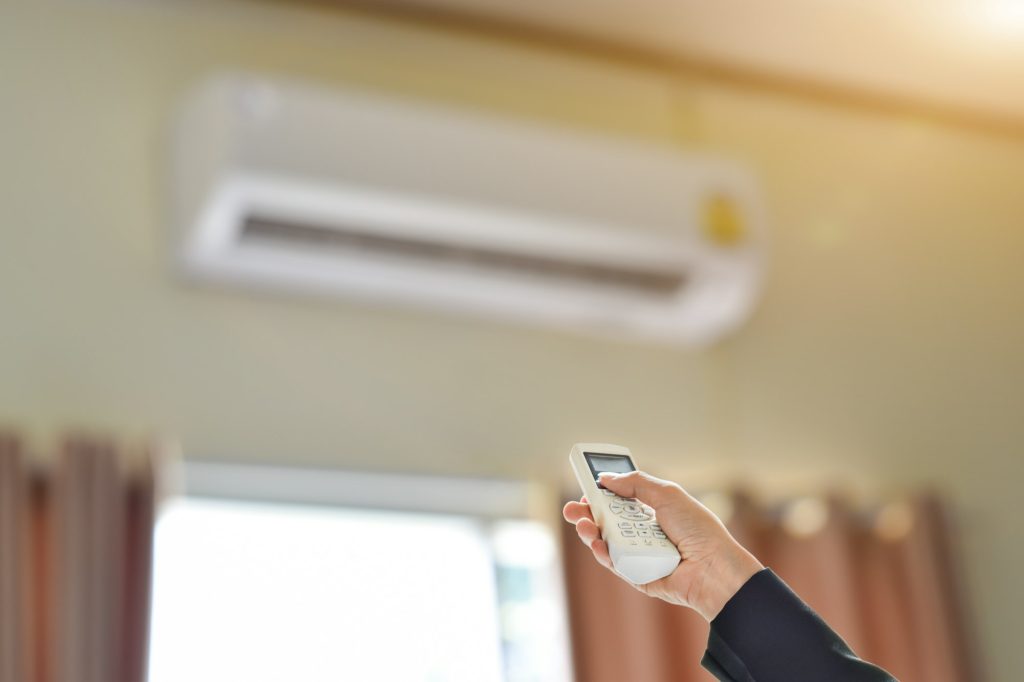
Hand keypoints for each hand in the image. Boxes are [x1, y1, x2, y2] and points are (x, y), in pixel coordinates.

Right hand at [563, 471, 762, 620]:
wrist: (713, 567)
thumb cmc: (698, 530)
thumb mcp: (668, 494)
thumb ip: (635, 483)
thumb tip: (606, 478)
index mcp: (652, 511)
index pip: (620, 500)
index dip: (602, 494)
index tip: (586, 488)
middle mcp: (644, 532)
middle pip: (607, 521)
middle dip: (586, 514)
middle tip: (571, 509)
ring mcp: (639, 554)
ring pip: (605, 542)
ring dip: (590, 532)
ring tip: (583, 525)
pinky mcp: (636, 575)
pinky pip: (614, 563)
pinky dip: (603, 553)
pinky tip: (597, 544)